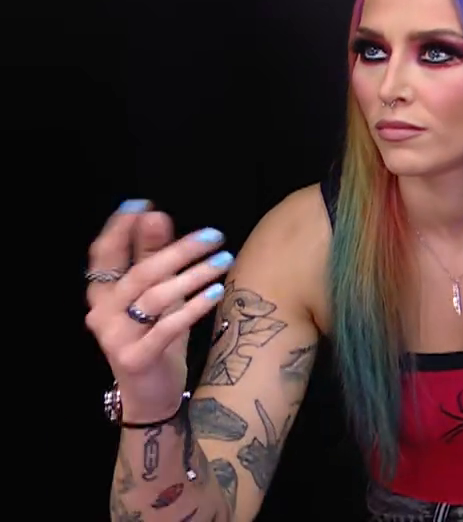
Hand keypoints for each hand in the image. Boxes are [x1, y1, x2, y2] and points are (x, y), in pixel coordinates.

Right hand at [84, 200, 233, 422]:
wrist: (153, 393)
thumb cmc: (156, 336)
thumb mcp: (156, 294)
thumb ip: (152, 257)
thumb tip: (155, 216)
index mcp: (103, 294)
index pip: (104, 255)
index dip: (120, 229)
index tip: (145, 205)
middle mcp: (102, 313)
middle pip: (139, 273)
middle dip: (177, 250)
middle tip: (213, 235)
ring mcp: (115, 337)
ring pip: (154, 298)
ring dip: (192, 275)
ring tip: (223, 259)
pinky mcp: (136, 358)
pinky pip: (167, 327)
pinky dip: (193, 307)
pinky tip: (215, 291)